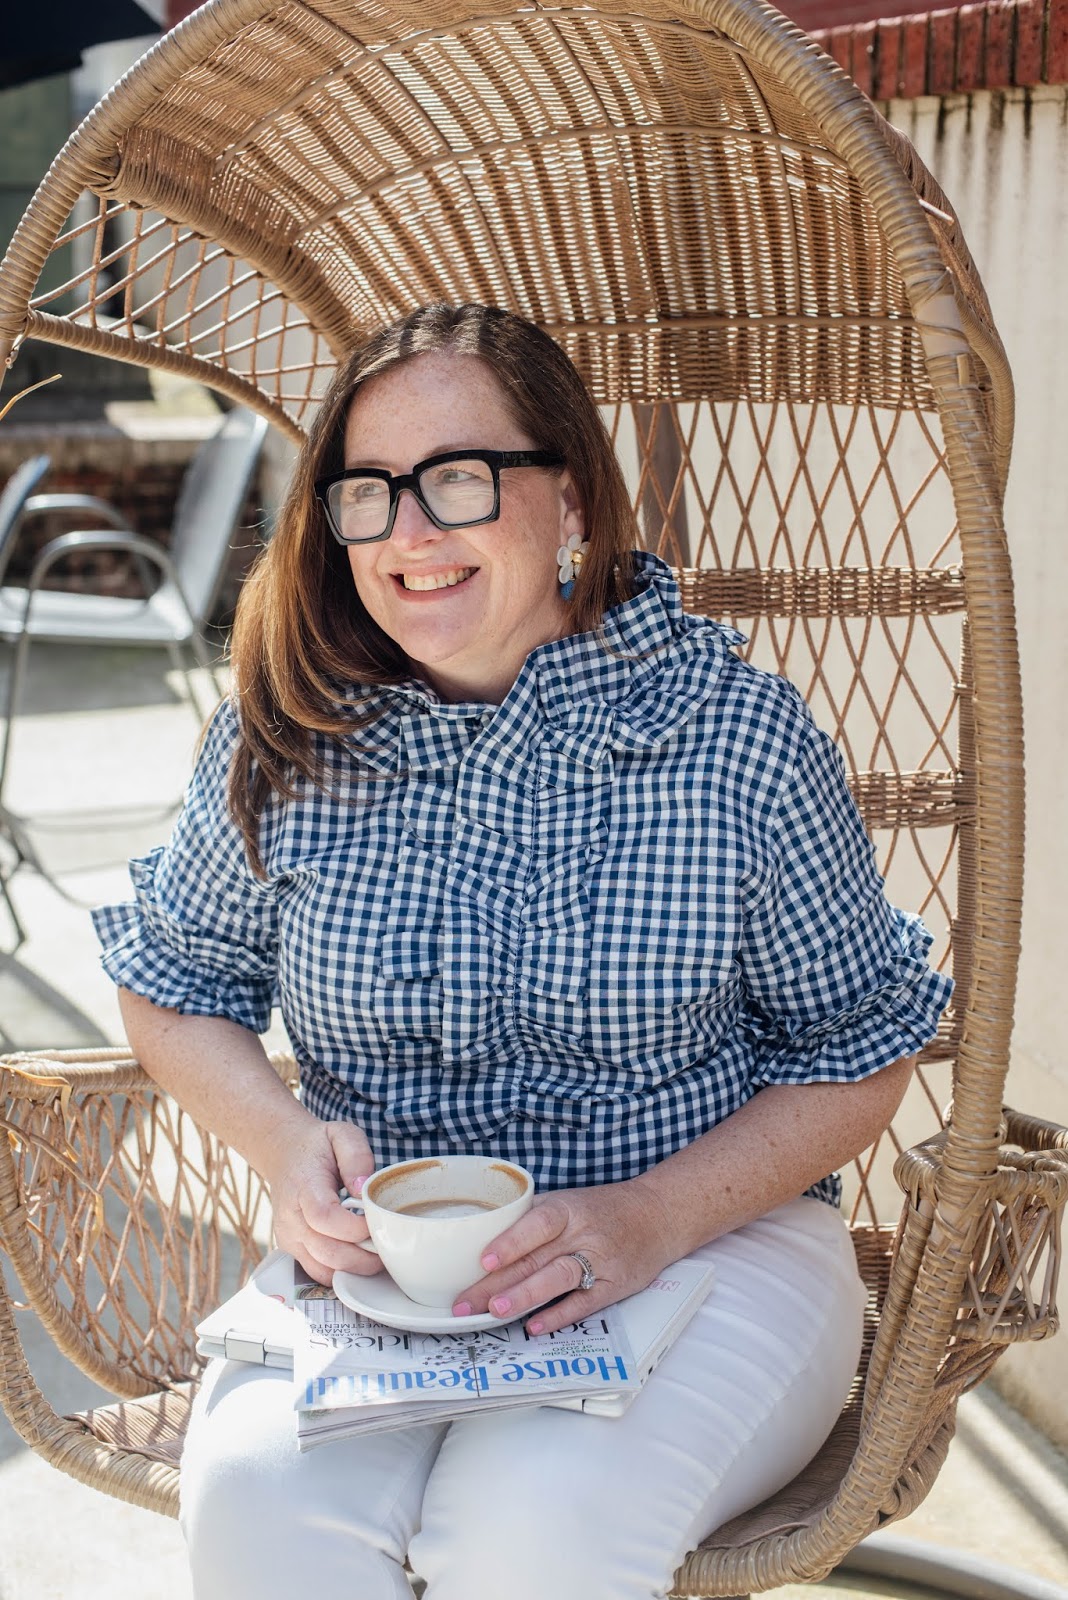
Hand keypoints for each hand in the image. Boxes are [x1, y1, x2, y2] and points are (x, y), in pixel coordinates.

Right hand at [262, 1117, 382, 1284]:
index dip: (355, 1228)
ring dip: (355, 1269)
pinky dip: (342, 1273)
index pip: (325, 1218)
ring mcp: (289, 1238)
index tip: (378, 1221)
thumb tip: (363, 1190)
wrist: (285, 1155)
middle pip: (327, 1252)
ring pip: (323, 1271)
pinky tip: (360, 1258)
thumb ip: (357, 1156)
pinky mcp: (292, 1251)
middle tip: (388, 1245)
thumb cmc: (318, 1147)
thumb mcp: (342, 1134)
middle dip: (364, 1256)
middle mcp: (291, 1218)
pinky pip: (319, 1274)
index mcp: (303, 1187)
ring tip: (377, 1253)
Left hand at [451, 1177, 678, 1334]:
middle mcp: (582, 1234)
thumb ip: (532, 1218)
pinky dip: (559, 1315)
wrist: (657, 1215)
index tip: (483, 1259)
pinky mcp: (614, 1285)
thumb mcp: (568, 1200)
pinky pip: (584, 1302)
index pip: (537, 1224)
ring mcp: (600, 1260)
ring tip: (497, 1310)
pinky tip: (534, 1325)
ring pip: (559, 1278)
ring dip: (526, 1295)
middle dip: (497, 1282)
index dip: (511, 1241)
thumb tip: (484, 1237)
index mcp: (567, 1209)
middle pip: (536, 1258)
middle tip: (465, 1303)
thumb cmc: (604, 1209)